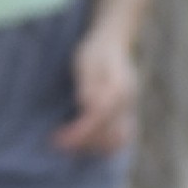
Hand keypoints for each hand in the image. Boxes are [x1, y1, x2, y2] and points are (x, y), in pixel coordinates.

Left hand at [54, 27, 138, 155]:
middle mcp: (127, 102)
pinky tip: (83, 141)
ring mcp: (129, 109)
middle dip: (82, 143)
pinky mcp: (126, 115)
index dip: (78, 132)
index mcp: (119, 88)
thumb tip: (86, 105)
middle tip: (58, 142)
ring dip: (93, 146)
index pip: (99, 119)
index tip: (58, 139)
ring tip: (69, 143)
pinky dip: (101, 144)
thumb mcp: (86, 62)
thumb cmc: (95, 50)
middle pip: (108, 136)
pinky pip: (119, 138)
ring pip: (116, 141)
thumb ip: (88, 84)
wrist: (113, 41)